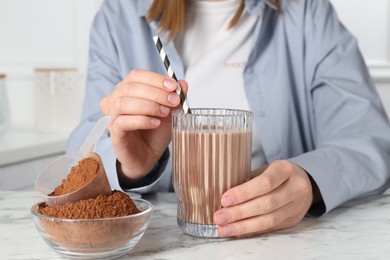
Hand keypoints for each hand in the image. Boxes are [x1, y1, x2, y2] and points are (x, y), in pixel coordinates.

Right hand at [100, 69, 187, 184]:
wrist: (149, 155)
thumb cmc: (155, 132)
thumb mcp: (170, 112)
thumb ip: (175, 96)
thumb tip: (183, 84)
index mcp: (127, 90)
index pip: (136, 75)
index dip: (155, 78)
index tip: (173, 86)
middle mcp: (116, 100)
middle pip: (130, 87)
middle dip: (155, 92)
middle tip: (173, 100)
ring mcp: (113, 117)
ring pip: (122, 103)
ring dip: (148, 105)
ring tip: (164, 113)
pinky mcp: (114, 133)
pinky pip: (122, 122)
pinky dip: (141, 120)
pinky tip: (155, 123)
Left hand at [213, 160, 313, 236]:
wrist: (304, 183)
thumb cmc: (277, 174)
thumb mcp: (265, 169)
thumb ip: (248, 180)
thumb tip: (224, 198)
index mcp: (286, 170)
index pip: (265, 182)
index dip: (244, 193)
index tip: (225, 200)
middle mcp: (295, 188)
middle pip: (266, 204)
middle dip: (240, 212)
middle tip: (220, 217)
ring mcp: (296, 206)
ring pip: (269, 220)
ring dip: (243, 226)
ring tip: (224, 228)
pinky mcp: (292, 221)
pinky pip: (270, 228)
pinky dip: (251, 230)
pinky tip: (237, 231)